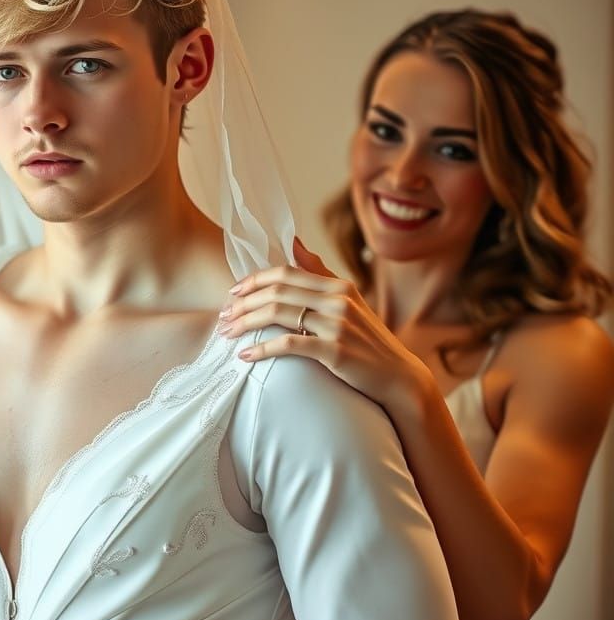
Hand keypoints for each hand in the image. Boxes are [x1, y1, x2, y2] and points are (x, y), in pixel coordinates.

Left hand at [218, 238, 427, 407]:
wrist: (398, 376)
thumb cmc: (368, 341)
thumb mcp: (349, 302)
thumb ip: (320, 273)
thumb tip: (295, 242)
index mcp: (338, 286)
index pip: (285, 272)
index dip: (254, 280)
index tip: (232, 293)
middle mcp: (338, 300)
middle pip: (277, 291)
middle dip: (243, 303)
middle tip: (222, 316)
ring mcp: (337, 325)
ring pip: (278, 313)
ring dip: (245, 323)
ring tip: (226, 333)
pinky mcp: (335, 351)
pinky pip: (289, 344)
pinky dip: (262, 349)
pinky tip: (245, 355)